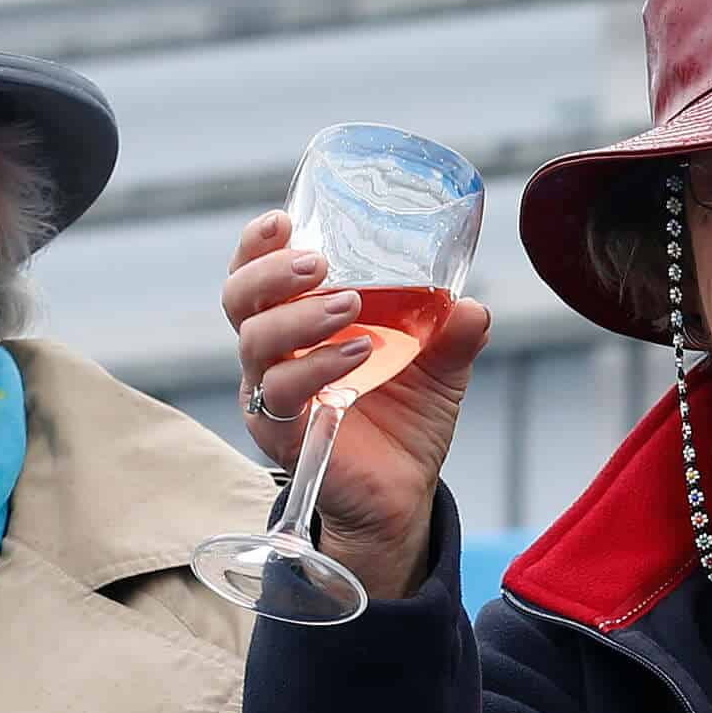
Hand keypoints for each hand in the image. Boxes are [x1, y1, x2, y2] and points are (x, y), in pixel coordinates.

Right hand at [224, 208, 492, 600]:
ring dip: (300, 315)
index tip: (282, 220)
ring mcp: (271, 394)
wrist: (403, 492)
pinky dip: (317, 366)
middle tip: (316, 263)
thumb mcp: (439, 367)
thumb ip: (452, 335)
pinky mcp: (284, 433)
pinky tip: (359, 354)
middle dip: (270, 272)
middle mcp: (271, 354)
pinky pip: (282, 393)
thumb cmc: (405, 418)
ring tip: (349, 305)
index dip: (257, 245)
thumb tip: (472, 306)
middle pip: (239, 299)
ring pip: (254, 341)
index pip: (255, 274)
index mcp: (295, 322)